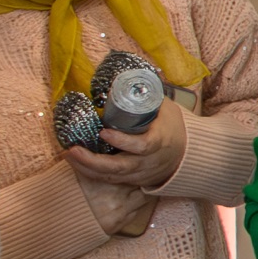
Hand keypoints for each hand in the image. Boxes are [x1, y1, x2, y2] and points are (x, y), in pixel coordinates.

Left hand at [65, 101, 191, 197]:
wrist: (189, 153)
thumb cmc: (173, 126)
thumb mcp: (164, 107)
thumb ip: (145, 95)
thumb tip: (120, 78)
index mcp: (160, 141)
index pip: (142, 146)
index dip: (122, 142)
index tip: (104, 132)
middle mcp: (150, 161)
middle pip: (120, 167)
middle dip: (93, 161)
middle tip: (72, 149)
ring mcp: (141, 173)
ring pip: (112, 176)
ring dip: (87, 168)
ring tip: (68, 154)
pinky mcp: (134, 180)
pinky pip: (111, 180)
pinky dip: (91, 173)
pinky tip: (76, 163)